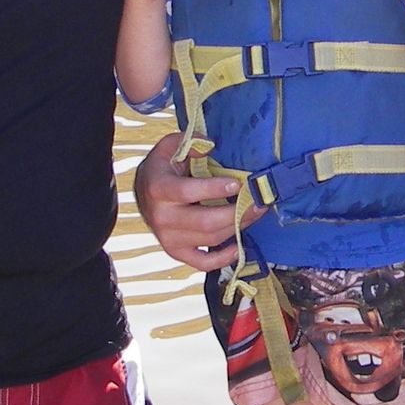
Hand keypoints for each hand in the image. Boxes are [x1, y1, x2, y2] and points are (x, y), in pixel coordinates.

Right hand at [132, 132, 246, 270]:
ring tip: (255, 213)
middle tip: (259, 202)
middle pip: (206, 222)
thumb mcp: (171, 146)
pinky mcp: (176, 251)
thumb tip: (210, 146)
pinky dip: (223, 259)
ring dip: (237, 228)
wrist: (145, 191)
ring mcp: (168, 238)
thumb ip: (191, 142)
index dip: (214, 189)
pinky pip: (202, 263)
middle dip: (238, 213)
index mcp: (159, 189)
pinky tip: (239, 246)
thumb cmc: (164, 167)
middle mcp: (162, 217)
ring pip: (210, 239)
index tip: (239, 183)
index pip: (188, 192)